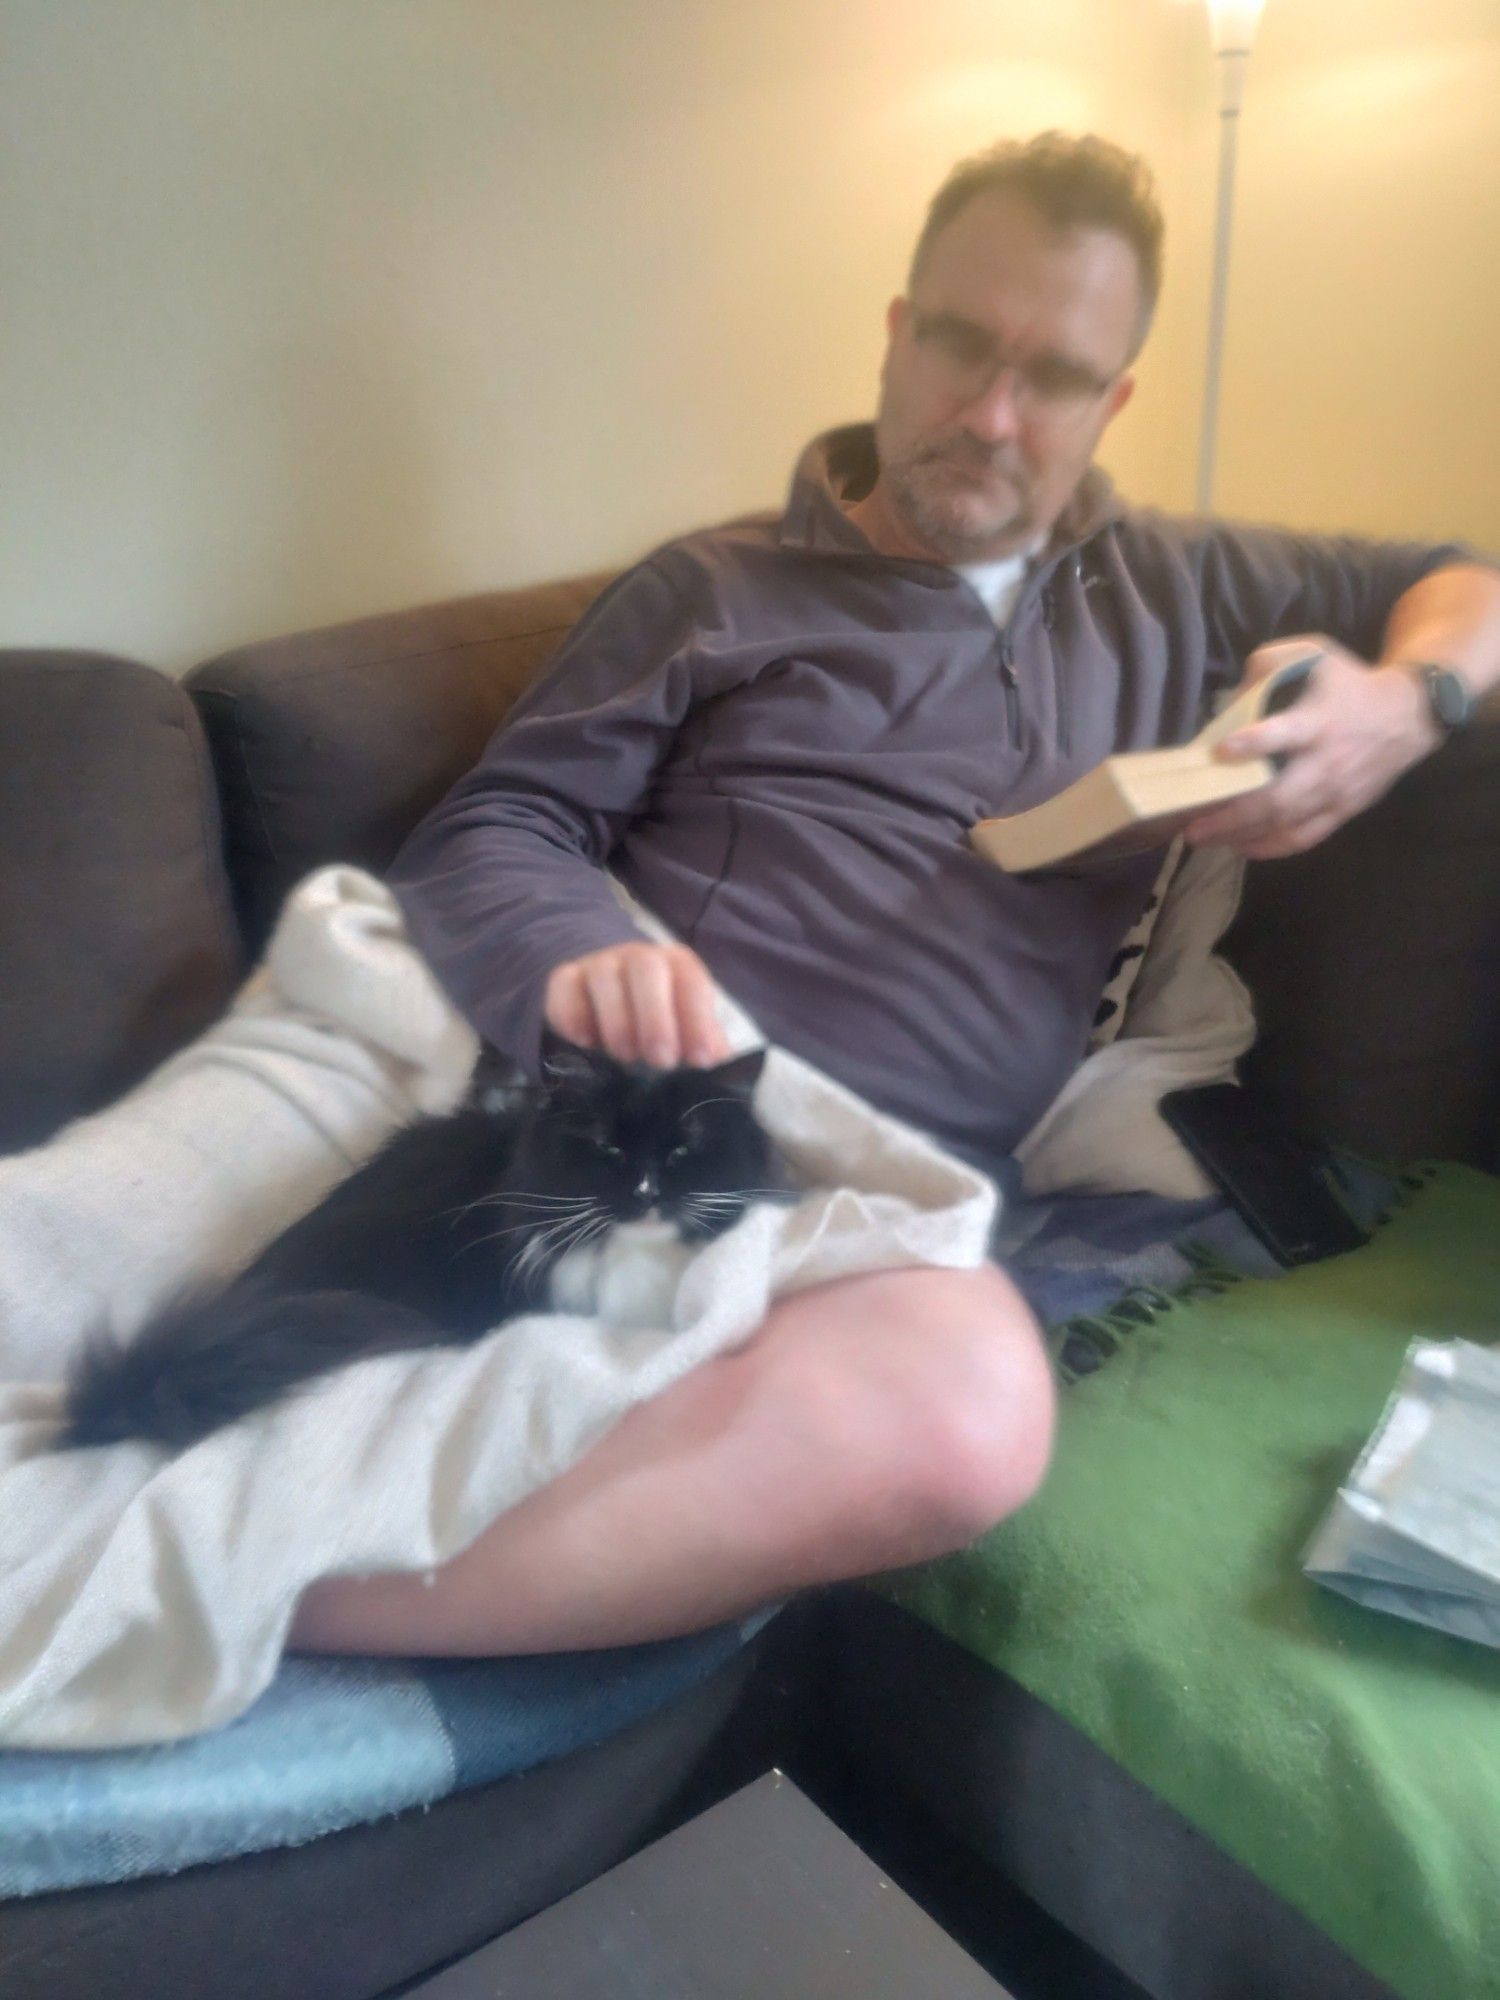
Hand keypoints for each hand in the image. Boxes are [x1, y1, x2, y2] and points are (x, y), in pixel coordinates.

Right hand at [544, 941, 728, 1067]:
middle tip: (661, 1060)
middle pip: (647, 968)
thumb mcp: (684, 1028)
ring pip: (605, 976)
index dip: (698, 1019)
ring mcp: (599, 963)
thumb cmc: (656, 1019)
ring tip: (624, 1056)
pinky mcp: (565, 978)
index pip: (691, 981)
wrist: (604, 997)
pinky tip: (584, 1041)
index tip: (700, 1060)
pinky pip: (564, 986)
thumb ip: (704, 1043)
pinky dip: (572, 1014)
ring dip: (617, 1019)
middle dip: (656, 1016)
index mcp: (676, 965)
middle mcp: (639, 957)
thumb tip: (721, 1067)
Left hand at [1183, 636, 1442, 859]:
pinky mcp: (1342, 811)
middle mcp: (1327, 762)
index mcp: (1319, 720)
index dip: (1255, 743)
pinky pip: (1304, 838)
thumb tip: (1231, 702)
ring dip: (1241, 834)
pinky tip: (1240, 846)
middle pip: (1279, 797)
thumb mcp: (1313, 655)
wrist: (1409, 715)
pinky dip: (1270, 847)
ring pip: (1285, 824)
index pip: (1287, 733)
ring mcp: (1336, 792)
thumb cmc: (1348, 683)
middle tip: (1191, 824)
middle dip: (1233, 814)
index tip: (1221, 750)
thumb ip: (1268, 667)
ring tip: (1203, 837)